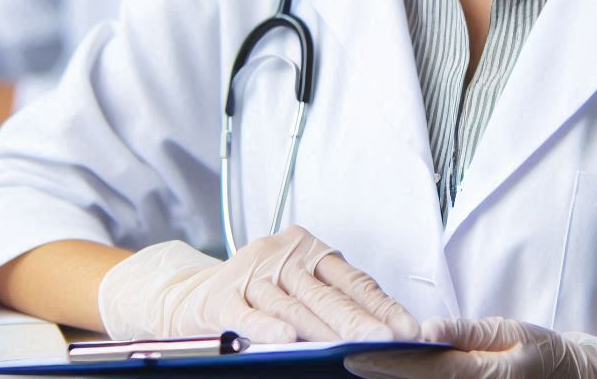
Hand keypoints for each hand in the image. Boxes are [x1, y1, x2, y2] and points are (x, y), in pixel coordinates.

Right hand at [98, 225, 419, 342]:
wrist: (189, 292)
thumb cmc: (257, 291)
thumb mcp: (297, 285)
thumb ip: (330, 300)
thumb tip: (379, 329)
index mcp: (309, 250)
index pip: (353, 280)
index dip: (381, 306)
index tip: (407, 330)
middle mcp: (284, 256)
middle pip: (327, 294)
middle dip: (360, 321)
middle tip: (388, 341)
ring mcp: (253, 273)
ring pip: (293, 306)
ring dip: (323, 331)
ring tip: (351, 347)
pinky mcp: (222, 294)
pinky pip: (247, 314)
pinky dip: (267, 327)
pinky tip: (286, 339)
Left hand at [345, 317, 596, 378]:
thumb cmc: (541, 352)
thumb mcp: (508, 333)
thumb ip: (466, 334)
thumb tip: (425, 331)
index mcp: (480, 376)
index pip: (424, 372)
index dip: (387, 365)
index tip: (353, 356)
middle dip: (381, 376)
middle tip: (344, 361)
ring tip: (359, 367)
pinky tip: (392, 374)